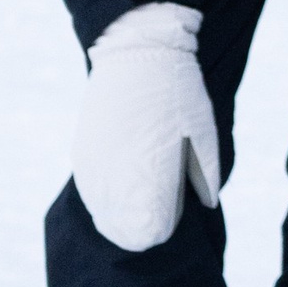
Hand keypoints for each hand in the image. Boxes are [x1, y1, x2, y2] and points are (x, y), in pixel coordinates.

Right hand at [72, 1, 221, 252]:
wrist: (136, 53)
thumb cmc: (178, 95)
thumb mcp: (204, 135)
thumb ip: (205, 176)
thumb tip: (206, 202)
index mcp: (148, 177)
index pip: (148, 233)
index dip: (163, 228)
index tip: (173, 216)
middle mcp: (113, 178)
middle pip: (121, 230)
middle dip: (141, 225)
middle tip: (159, 213)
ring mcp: (93, 167)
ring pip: (103, 212)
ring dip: (121, 213)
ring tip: (141, 199)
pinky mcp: (82, 154)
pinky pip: (92, 191)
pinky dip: (107, 195)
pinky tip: (123, 184)